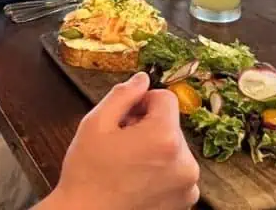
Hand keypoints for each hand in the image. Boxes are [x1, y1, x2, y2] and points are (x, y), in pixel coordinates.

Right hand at [50, 73, 199, 209]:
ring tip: (127, 164)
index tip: (124, 118)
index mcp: (164, 137)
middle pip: (170, 124)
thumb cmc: (87, 173)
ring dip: (155, 149)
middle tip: (120, 143)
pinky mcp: (185, 201)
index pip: (165, 98)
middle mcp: (184, 161)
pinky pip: (176, 171)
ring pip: (173, 148)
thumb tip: (142, 78)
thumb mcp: (96, 123)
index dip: (141, 102)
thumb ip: (122, 95)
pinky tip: (136, 179)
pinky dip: (161, 171)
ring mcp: (187, 185)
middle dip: (147, 126)